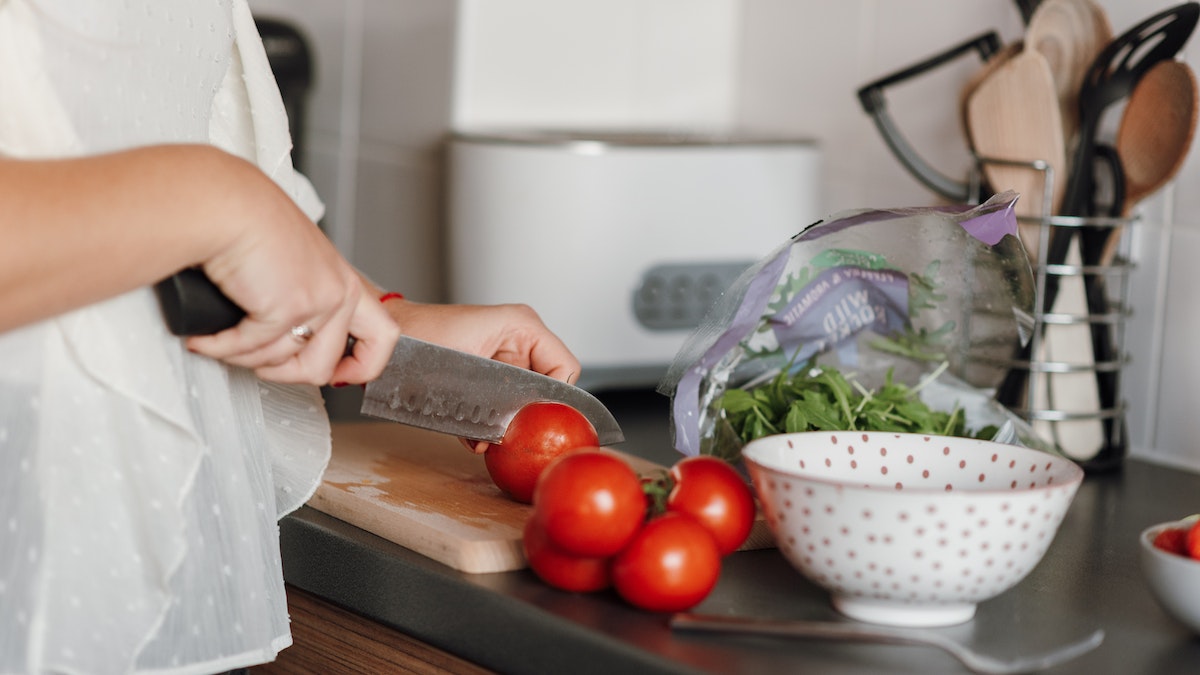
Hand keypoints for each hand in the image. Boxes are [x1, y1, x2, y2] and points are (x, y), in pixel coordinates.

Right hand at [183, 155, 399, 384]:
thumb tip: (289, 338)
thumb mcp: (293, 263)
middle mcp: (340, 292)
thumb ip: (304, 296)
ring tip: (221, 336)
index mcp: (344, 281)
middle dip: (282, 373)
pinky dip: (220, 347)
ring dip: (243, 357)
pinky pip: (249, 350)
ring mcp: (317, 302)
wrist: (225, 204)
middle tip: (255, 358)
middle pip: (323, 367)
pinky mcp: (287, 309)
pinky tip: (206, 337)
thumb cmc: (247, 223)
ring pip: (281, 363)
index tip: (338, 376)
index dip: (363, 366)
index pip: (383, 336)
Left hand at [381, 298, 582, 452]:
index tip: (541, 422)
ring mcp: (505, 359)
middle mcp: (520, 341)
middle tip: (514, 435)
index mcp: (524, 327)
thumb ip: (503, 396)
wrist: (388, 344)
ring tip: (489, 438)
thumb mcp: (469, 367)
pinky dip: (491, 425)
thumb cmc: (420, 340)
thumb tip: (516, 428)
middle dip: (531, 416)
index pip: (565, 368)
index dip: (558, 399)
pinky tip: (475, 437)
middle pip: (548, 387)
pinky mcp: (489, 377)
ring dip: (509, 424)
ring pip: (526, 401)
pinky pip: (504, 405)